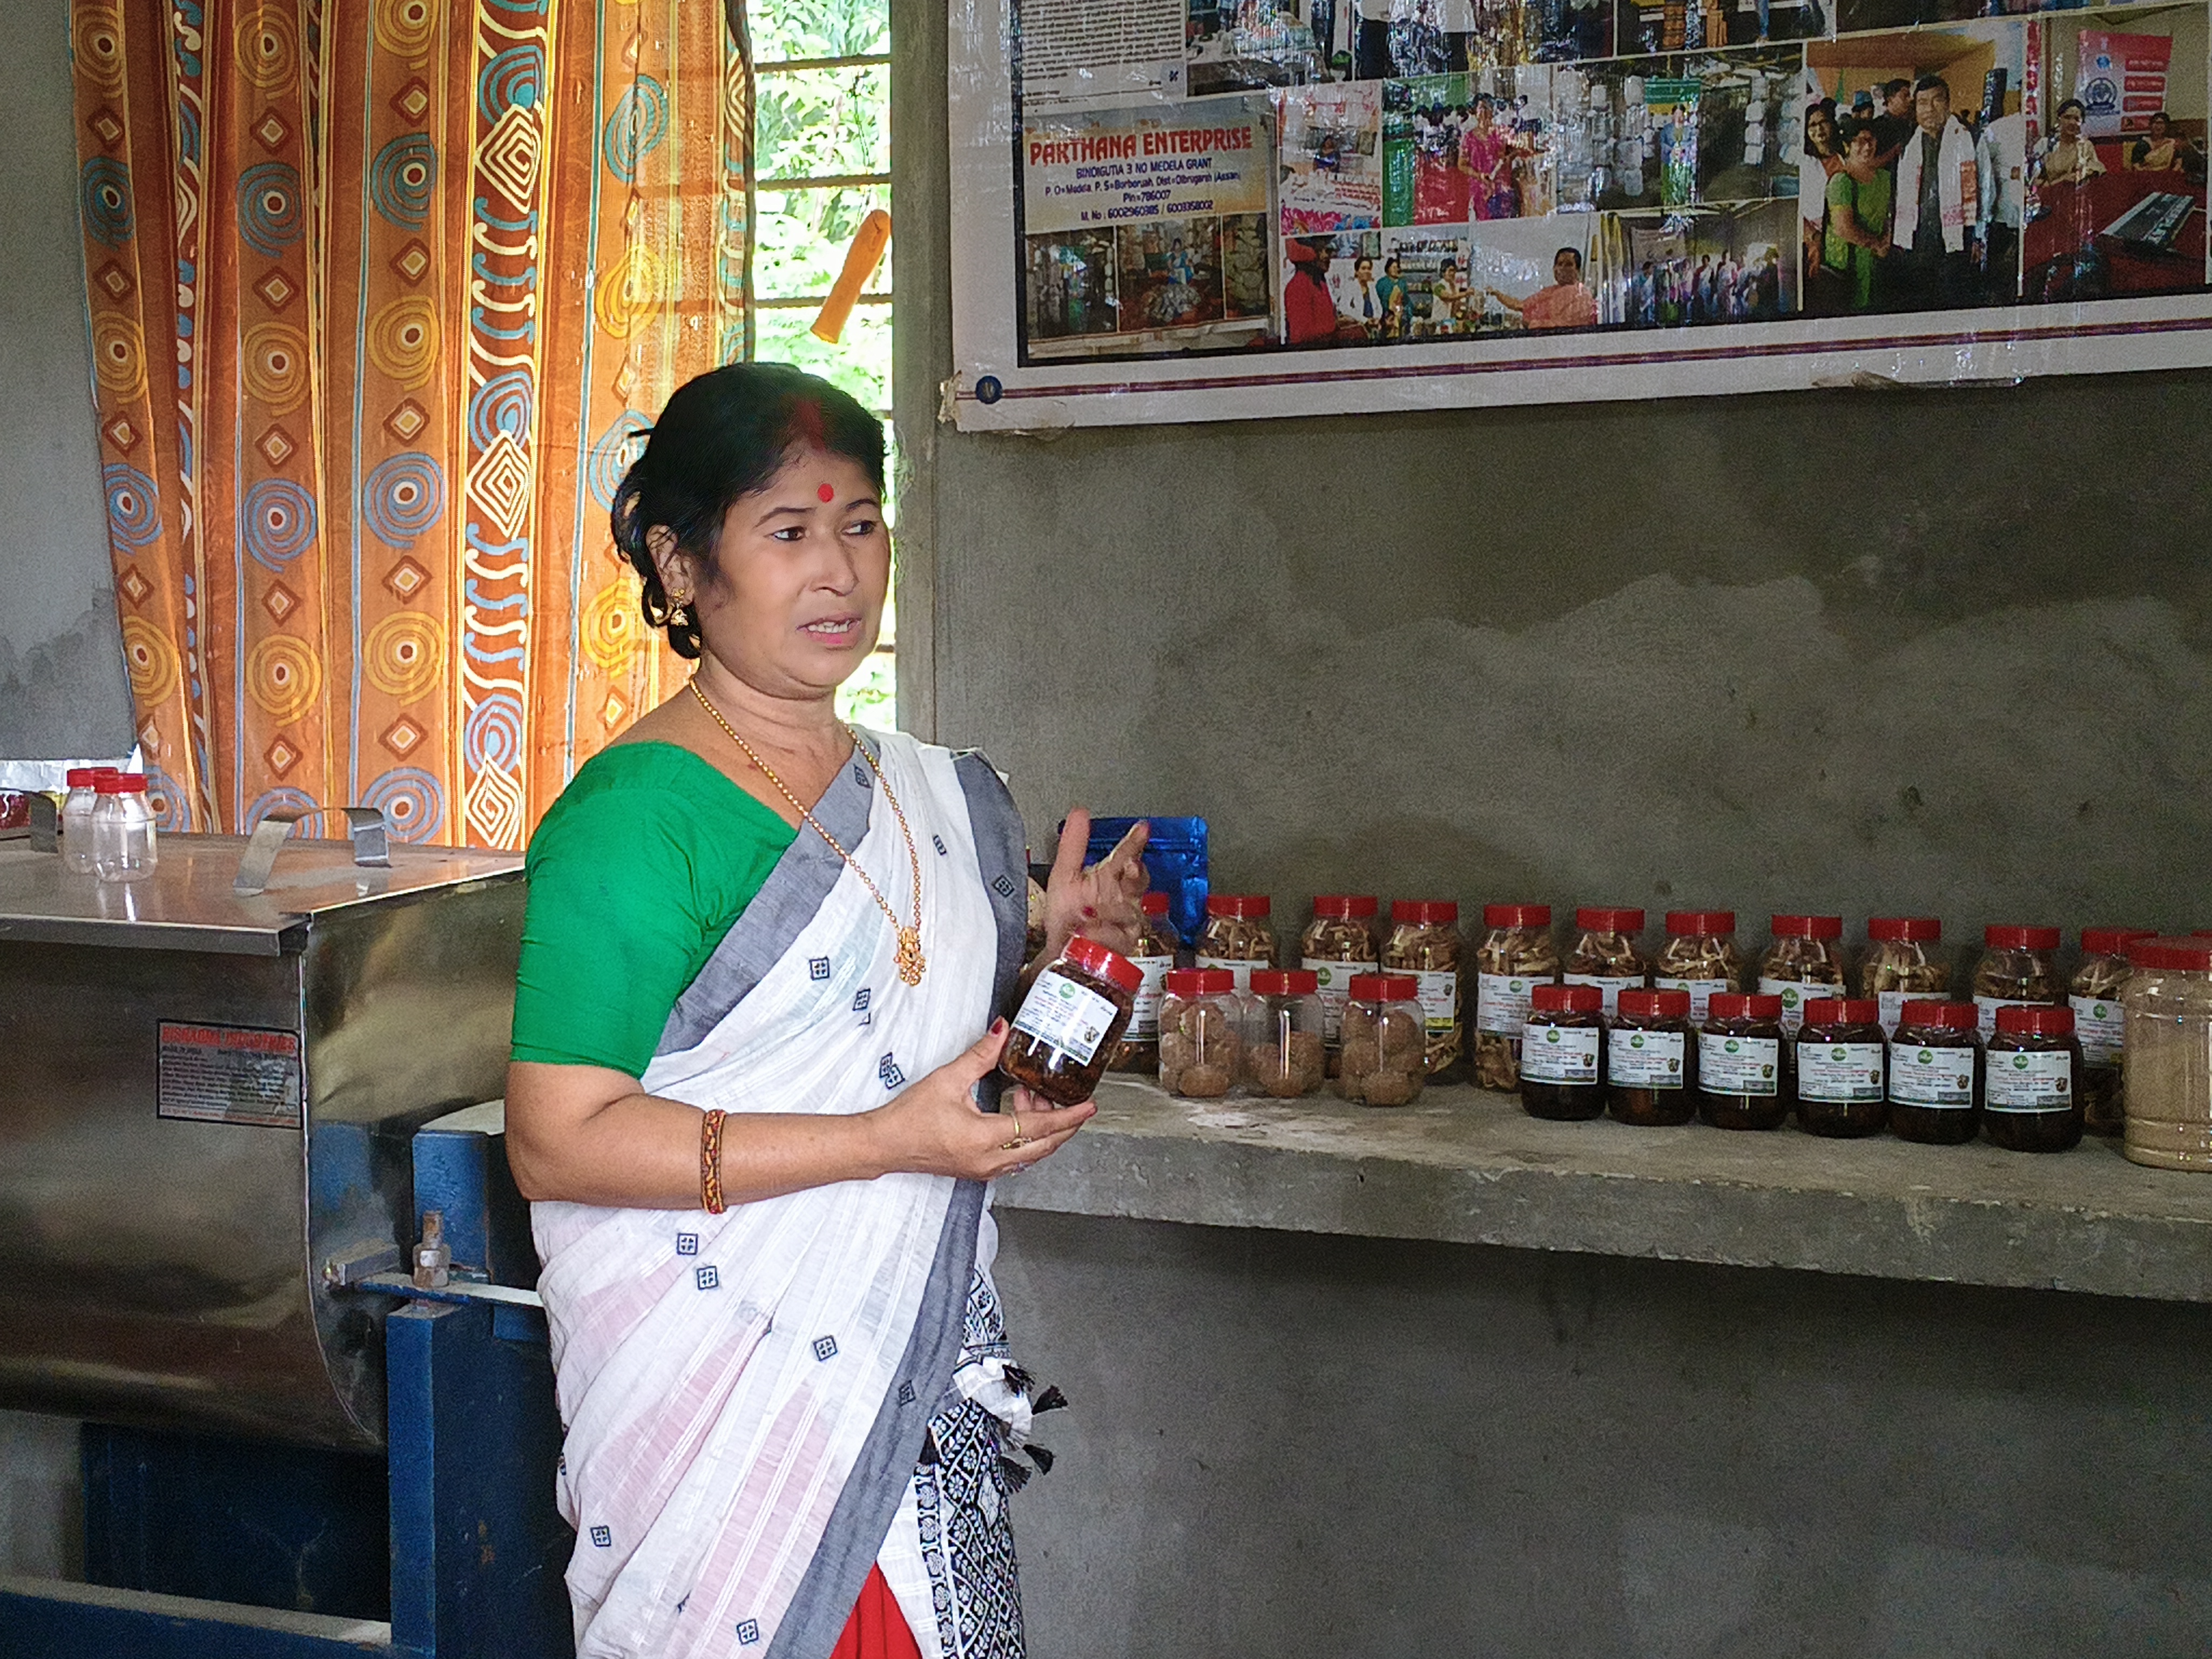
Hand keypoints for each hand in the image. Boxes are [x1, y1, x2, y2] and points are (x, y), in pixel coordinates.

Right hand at [867, 1021, 1094, 1181]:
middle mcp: (989, 1161)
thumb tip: (1002, 1031)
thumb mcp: (947, 1079)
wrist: (884, 1145)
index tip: (1089, 1106)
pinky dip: (1024, 1137)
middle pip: (1043, 1146)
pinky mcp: (977, 1169)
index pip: (1040, 1128)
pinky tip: (1015, 1114)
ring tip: (1032, 1097)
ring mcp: (984, 1169)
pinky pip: (1014, 1157)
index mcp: (984, 1139)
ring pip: (1030, 1153)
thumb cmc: (909, 1118)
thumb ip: (980, 1055)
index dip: (1069, 1116)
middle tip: (1074, 1102)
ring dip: (1041, 1129)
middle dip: (1063, 1124)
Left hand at [1041, 810, 1148, 957]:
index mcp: (1111, 878)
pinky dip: (1102, 934)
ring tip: (1085, 915)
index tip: (1141, 829)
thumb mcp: (1065, 876)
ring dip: (1107, 911)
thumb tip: (1079, 813)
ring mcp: (1126, 922)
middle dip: (1136, 873)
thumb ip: (1074, 845)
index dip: (1135, 843)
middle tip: (1130, 866)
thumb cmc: (1067, 916)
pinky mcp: (1123, 945)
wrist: (1060, 950)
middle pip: (1139, 882)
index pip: (1127, 856)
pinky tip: (1088, 933)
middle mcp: (1123, 898)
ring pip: (1127, 910)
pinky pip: (1117, 937)